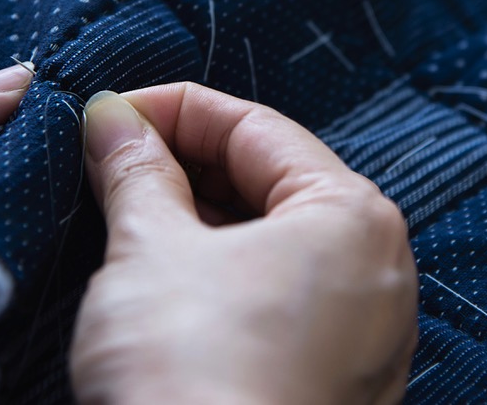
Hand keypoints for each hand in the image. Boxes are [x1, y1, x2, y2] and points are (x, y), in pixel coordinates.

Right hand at [70, 83, 418, 404]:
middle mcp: (377, 269)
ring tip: (126, 219)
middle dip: (185, 168)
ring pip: (274, 246)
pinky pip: (281, 303)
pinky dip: (225, 281)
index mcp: (352, 215)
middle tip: (109, 163)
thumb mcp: (150, 250)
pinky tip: (165, 285)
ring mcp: (364, 335)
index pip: (254, 128)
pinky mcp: (338, 384)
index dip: (173, 110)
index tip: (110, 114)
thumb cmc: (192, 372)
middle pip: (271, 183)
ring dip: (200, 224)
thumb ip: (136, 172)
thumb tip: (114, 122)